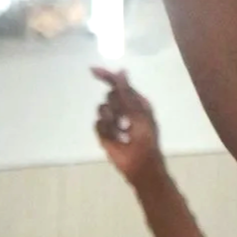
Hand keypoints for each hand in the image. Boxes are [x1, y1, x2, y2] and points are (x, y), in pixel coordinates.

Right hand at [93, 65, 161, 185]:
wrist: (140, 165)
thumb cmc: (145, 140)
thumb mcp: (137, 113)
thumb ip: (127, 92)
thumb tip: (121, 71)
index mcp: (136, 103)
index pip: (119, 85)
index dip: (106, 76)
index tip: (92, 71)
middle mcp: (124, 110)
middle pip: (109, 96)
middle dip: (115, 105)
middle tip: (125, 119)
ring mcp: (113, 122)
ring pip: (101, 109)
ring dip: (111, 119)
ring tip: (121, 131)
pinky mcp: (104, 134)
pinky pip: (97, 124)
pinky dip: (106, 131)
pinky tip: (115, 139)